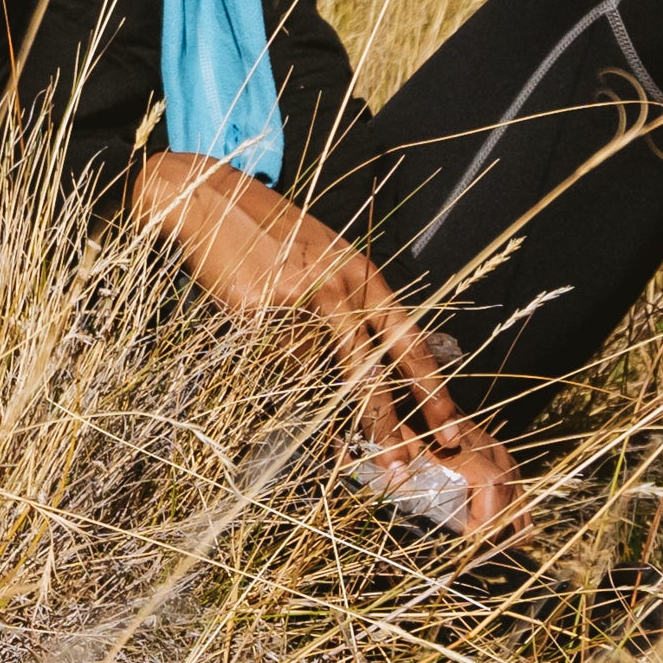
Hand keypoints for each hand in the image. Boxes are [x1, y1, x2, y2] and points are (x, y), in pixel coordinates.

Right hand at [136, 153, 521, 538]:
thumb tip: (369, 369)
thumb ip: (348, 306)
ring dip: (338, 419)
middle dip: (391, 419)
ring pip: (320, 371)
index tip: (450, 423)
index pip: (407, 337)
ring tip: (352, 456)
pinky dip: (281, 380)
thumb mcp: (325, 260)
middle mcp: (336, 284)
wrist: (212, 200)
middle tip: (408, 462)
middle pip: (370, 363)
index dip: (431, 385)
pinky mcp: (256, 306)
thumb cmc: (274, 235)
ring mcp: (295, 295)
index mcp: (362, 274)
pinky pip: (274, 358)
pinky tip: (283, 389)